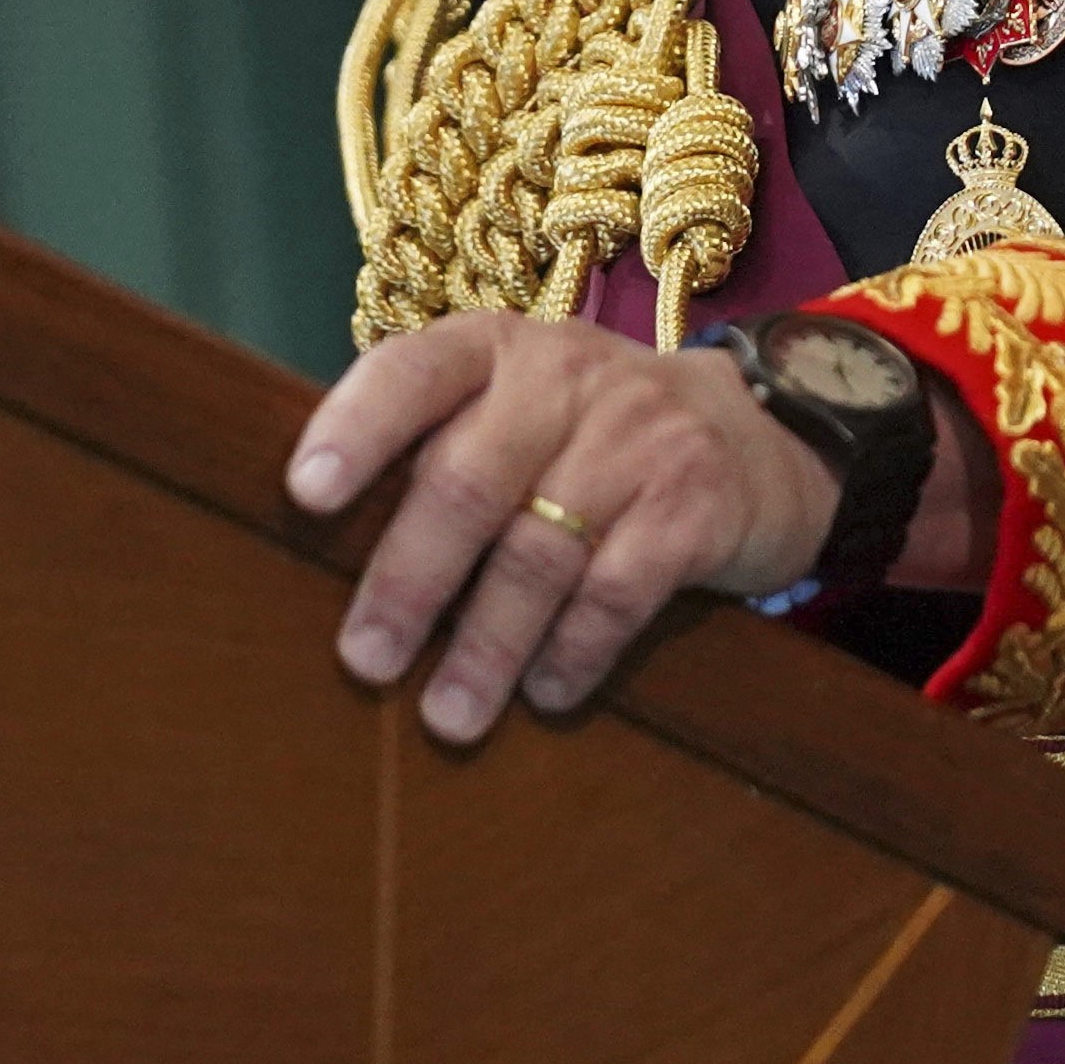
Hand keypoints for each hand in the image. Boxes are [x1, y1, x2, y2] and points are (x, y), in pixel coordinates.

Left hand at [282, 310, 840, 740]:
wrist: (758, 437)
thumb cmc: (591, 439)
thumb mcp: (519, 409)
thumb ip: (441, 450)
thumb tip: (323, 558)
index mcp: (498, 349)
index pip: (413, 371)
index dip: (356, 427)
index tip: (306, 494)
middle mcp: (565, 377)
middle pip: (468, 481)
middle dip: (409, 581)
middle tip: (366, 660)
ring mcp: (638, 437)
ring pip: (540, 551)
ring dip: (486, 645)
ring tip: (447, 714)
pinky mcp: (696, 503)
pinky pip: (617, 591)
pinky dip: (573, 652)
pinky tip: (545, 692)